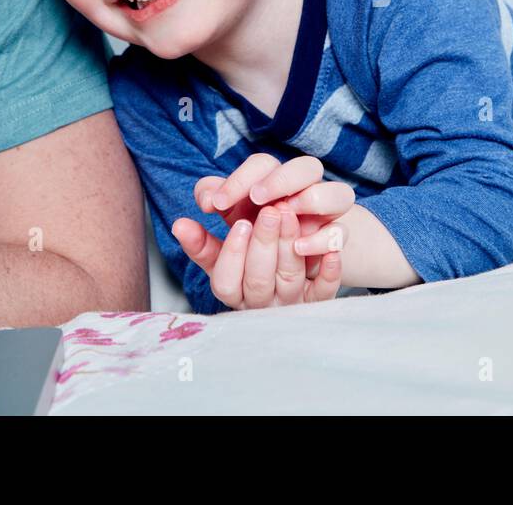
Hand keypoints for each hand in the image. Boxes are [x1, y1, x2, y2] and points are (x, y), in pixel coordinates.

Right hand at [172, 206, 341, 309]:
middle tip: (270, 211)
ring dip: (290, 246)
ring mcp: (290, 301)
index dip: (232, 253)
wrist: (296, 262)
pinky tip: (332, 252)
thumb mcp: (222, 246)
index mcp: (234, 290)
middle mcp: (261, 301)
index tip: (240, 224)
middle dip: (264, 243)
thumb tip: (179, 225)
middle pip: (258, 280)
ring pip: (290, 279)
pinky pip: (325, 293)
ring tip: (291, 213)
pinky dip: (329, 273)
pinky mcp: (318, 298)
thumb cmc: (251, 251)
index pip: (225, 282)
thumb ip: (201, 238)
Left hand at [194, 153, 354, 276]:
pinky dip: (327, 240)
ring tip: (284, 216)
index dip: (239, 179)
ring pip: (338, 192)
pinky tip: (302, 247)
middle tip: (254, 203)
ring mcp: (328, 214)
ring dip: (312, 199)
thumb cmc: (254, 244)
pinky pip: (344, 234)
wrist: (292, 271)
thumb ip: (205, 237)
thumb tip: (179, 226)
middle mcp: (305, 189)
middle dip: (279, 182)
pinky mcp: (338, 241)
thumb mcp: (227, 237)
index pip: (262, 163)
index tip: (215, 205)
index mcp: (272, 180)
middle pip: (306, 167)